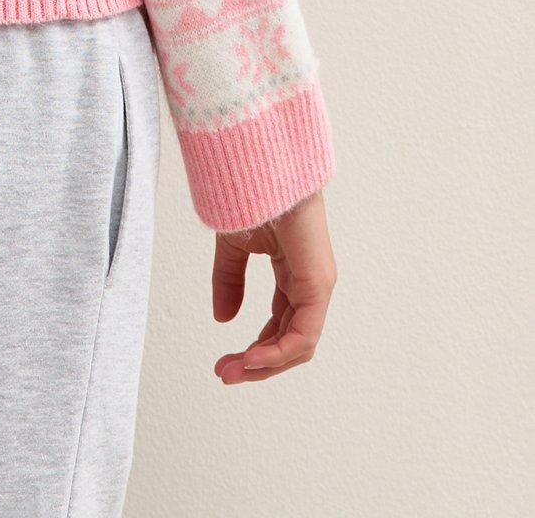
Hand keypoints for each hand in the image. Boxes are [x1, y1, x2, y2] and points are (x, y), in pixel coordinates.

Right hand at [211, 188, 336, 381]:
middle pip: (289, 342)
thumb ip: (229, 281)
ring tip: (233, 370)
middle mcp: (309, 286)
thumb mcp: (233, 246)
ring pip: (299, 344)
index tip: (222, 363)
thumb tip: (223, 319)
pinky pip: (304, 333)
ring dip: (265, 364)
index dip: (254, 350)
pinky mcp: (318, 284)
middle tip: (225, 374)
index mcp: (293, 276)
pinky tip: (253, 358)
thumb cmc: (252, 194)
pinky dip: (278, 351)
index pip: (279, 327)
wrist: (260, 165)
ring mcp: (317, 286)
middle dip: (256, 364)